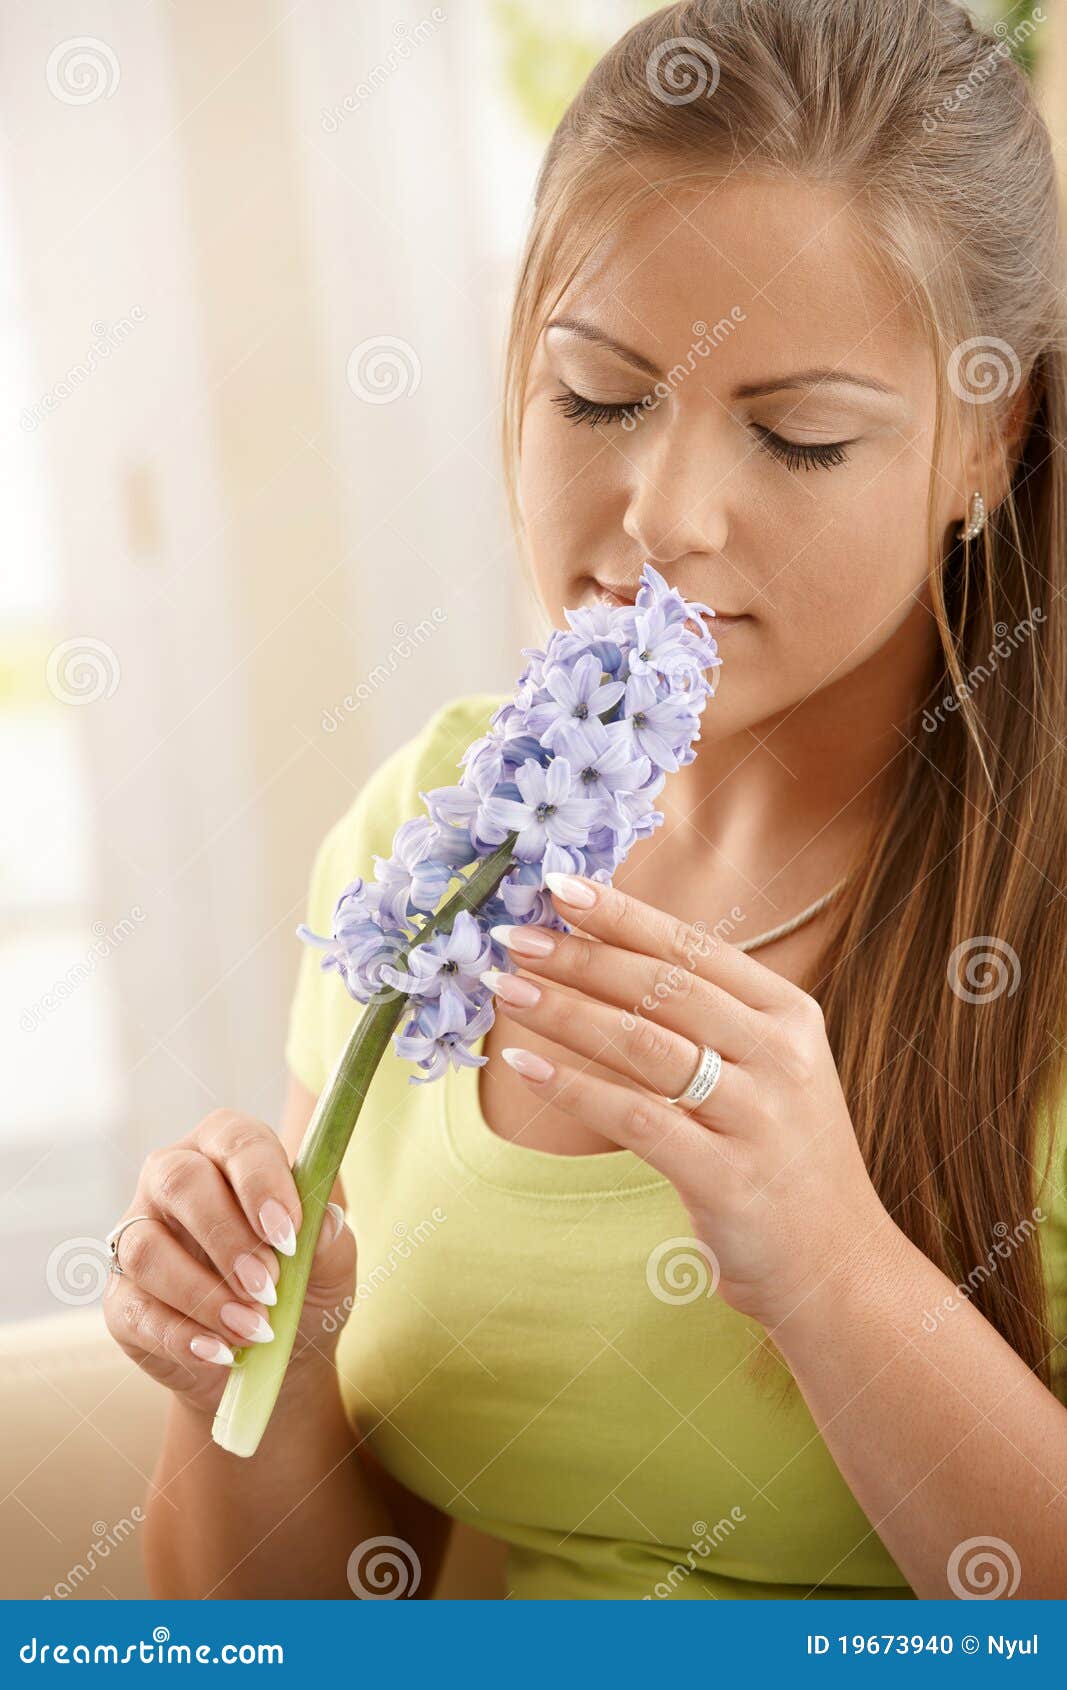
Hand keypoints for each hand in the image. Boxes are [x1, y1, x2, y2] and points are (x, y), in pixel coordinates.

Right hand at [102, 1110, 355, 1416]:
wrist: (276, 1357)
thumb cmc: (302, 1286)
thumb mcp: (330, 1263)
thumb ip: (328, 1238)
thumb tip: (323, 1220)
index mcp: (228, 1150)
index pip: (235, 1140)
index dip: (261, 1183)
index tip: (288, 1233)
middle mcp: (173, 1180)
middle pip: (180, 1181)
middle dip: (227, 1238)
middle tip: (268, 1287)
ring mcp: (138, 1236)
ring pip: (146, 1249)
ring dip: (202, 1294)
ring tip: (253, 1329)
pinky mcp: (120, 1299)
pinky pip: (135, 1310)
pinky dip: (182, 1337)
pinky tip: (220, 1353)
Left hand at [483, 872, 895, 1330]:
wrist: (839, 1267)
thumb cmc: (781, 1158)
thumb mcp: (767, 1070)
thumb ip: (707, 1018)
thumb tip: (608, 954)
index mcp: (789, 1015)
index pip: (693, 948)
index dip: (621, 914)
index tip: (557, 885)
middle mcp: (780, 1055)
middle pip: (664, 986)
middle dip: (582, 955)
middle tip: (514, 936)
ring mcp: (758, 1115)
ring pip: (645, 1043)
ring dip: (567, 1011)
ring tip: (508, 990)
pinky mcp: (727, 1176)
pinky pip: (636, 1117)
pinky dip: (574, 1087)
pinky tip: (525, 1068)